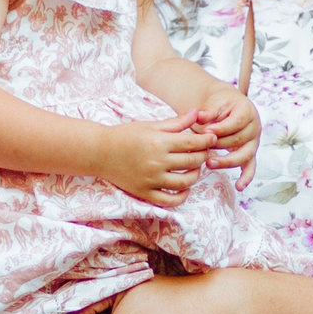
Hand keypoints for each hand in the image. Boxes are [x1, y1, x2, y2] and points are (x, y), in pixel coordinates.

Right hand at [94, 116, 217, 206]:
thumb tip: (196, 113)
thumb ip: (176, 122)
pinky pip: (170, 200)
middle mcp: (157, 162)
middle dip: (203, 156)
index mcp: (159, 142)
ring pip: (184, 182)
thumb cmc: (125, 135)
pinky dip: (182, 196)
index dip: (206, 141)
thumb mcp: (150, 125)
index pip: (192, 143)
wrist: (99, 152)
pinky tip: (184, 188)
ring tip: (195, 169)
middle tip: (205, 152)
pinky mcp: (145, 193)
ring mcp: (151, 180)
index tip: (212, 139)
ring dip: (195, 176)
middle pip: (192, 162)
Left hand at [187, 85, 259, 182]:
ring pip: (244, 155)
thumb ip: (208, 111)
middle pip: (238, 140)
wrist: (227, 107)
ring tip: (209, 163)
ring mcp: (253, 142)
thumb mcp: (214, 103)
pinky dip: (246, 177)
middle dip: (219, 145)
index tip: (205, 132)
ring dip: (227, 161)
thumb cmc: (220, 105)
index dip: (221, 128)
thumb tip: (199, 116)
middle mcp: (254, 127)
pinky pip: (251, 167)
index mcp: (247, 111)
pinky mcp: (250, 153)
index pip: (236, 122)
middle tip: (202, 148)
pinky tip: (239, 186)